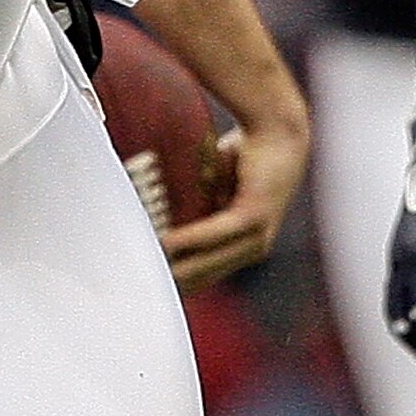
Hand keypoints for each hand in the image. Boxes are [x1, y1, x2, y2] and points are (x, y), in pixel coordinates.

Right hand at [162, 101, 310, 292]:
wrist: (277, 128)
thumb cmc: (246, 155)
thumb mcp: (215, 189)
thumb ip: (197, 208)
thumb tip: (162, 224)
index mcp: (247, 243)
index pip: (206, 275)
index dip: (178, 281)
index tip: (149, 286)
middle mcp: (254, 246)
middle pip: (203, 276)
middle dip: (172, 282)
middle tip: (138, 285)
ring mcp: (257, 234)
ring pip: (207, 261)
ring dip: (175, 266)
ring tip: (146, 268)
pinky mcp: (252, 217)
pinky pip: (212, 234)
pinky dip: (187, 239)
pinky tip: (164, 243)